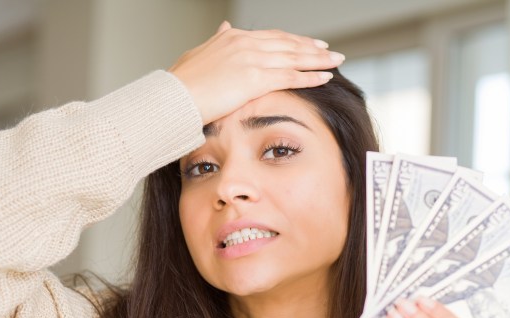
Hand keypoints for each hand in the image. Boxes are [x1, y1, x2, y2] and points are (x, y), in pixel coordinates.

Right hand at [167, 20, 344, 124]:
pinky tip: (324, 77)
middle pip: (287, 44)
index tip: (309, 44)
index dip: (293, 41)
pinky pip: (289, 76)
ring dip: (318, 60)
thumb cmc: (182, 84)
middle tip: (330, 52)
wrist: (174, 97)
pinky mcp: (254, 78)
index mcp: (233, 37)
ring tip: (336, 62)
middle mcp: (245, 43)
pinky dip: (310, 76)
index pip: (272, 37)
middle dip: (311, 48)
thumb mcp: (199, 54)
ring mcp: (251, 59)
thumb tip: (225, 27)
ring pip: (293, 57)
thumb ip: (216, 41)